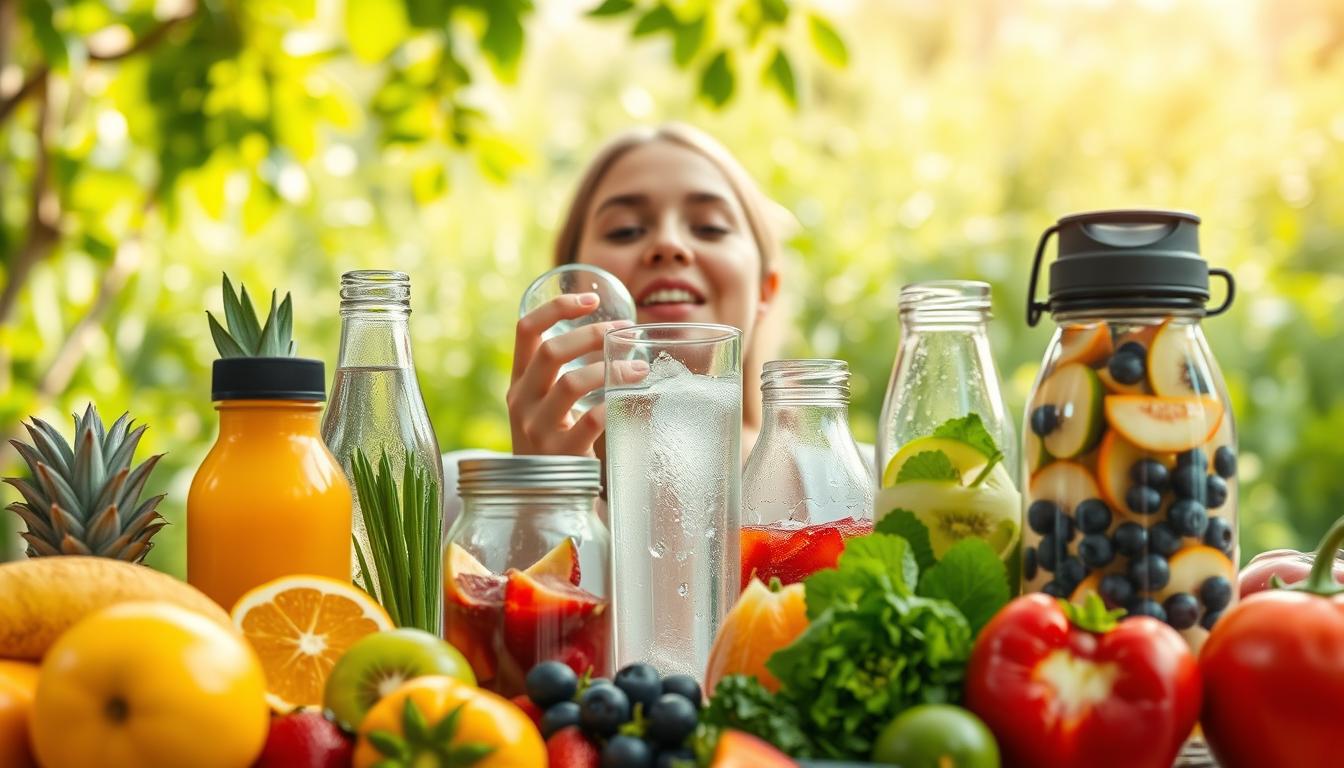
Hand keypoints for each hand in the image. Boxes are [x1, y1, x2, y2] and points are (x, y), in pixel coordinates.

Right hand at [508, 292, 632, 456]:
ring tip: (639, 367)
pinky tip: (633, 398)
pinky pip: (590, 420)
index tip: (590, 298)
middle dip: (591, 334)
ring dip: (610, 370)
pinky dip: (614, 404)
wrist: (542, 496)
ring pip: (570, 384)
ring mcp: (537, 429)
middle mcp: (521, 402)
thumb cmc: (554, 441)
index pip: (525, 330)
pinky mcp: (560, 454)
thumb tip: (615, 335)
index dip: (557, 307)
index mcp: (518, 382)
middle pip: (550, 352)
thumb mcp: (544, 405)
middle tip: (622, 331)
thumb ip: (562, 374)